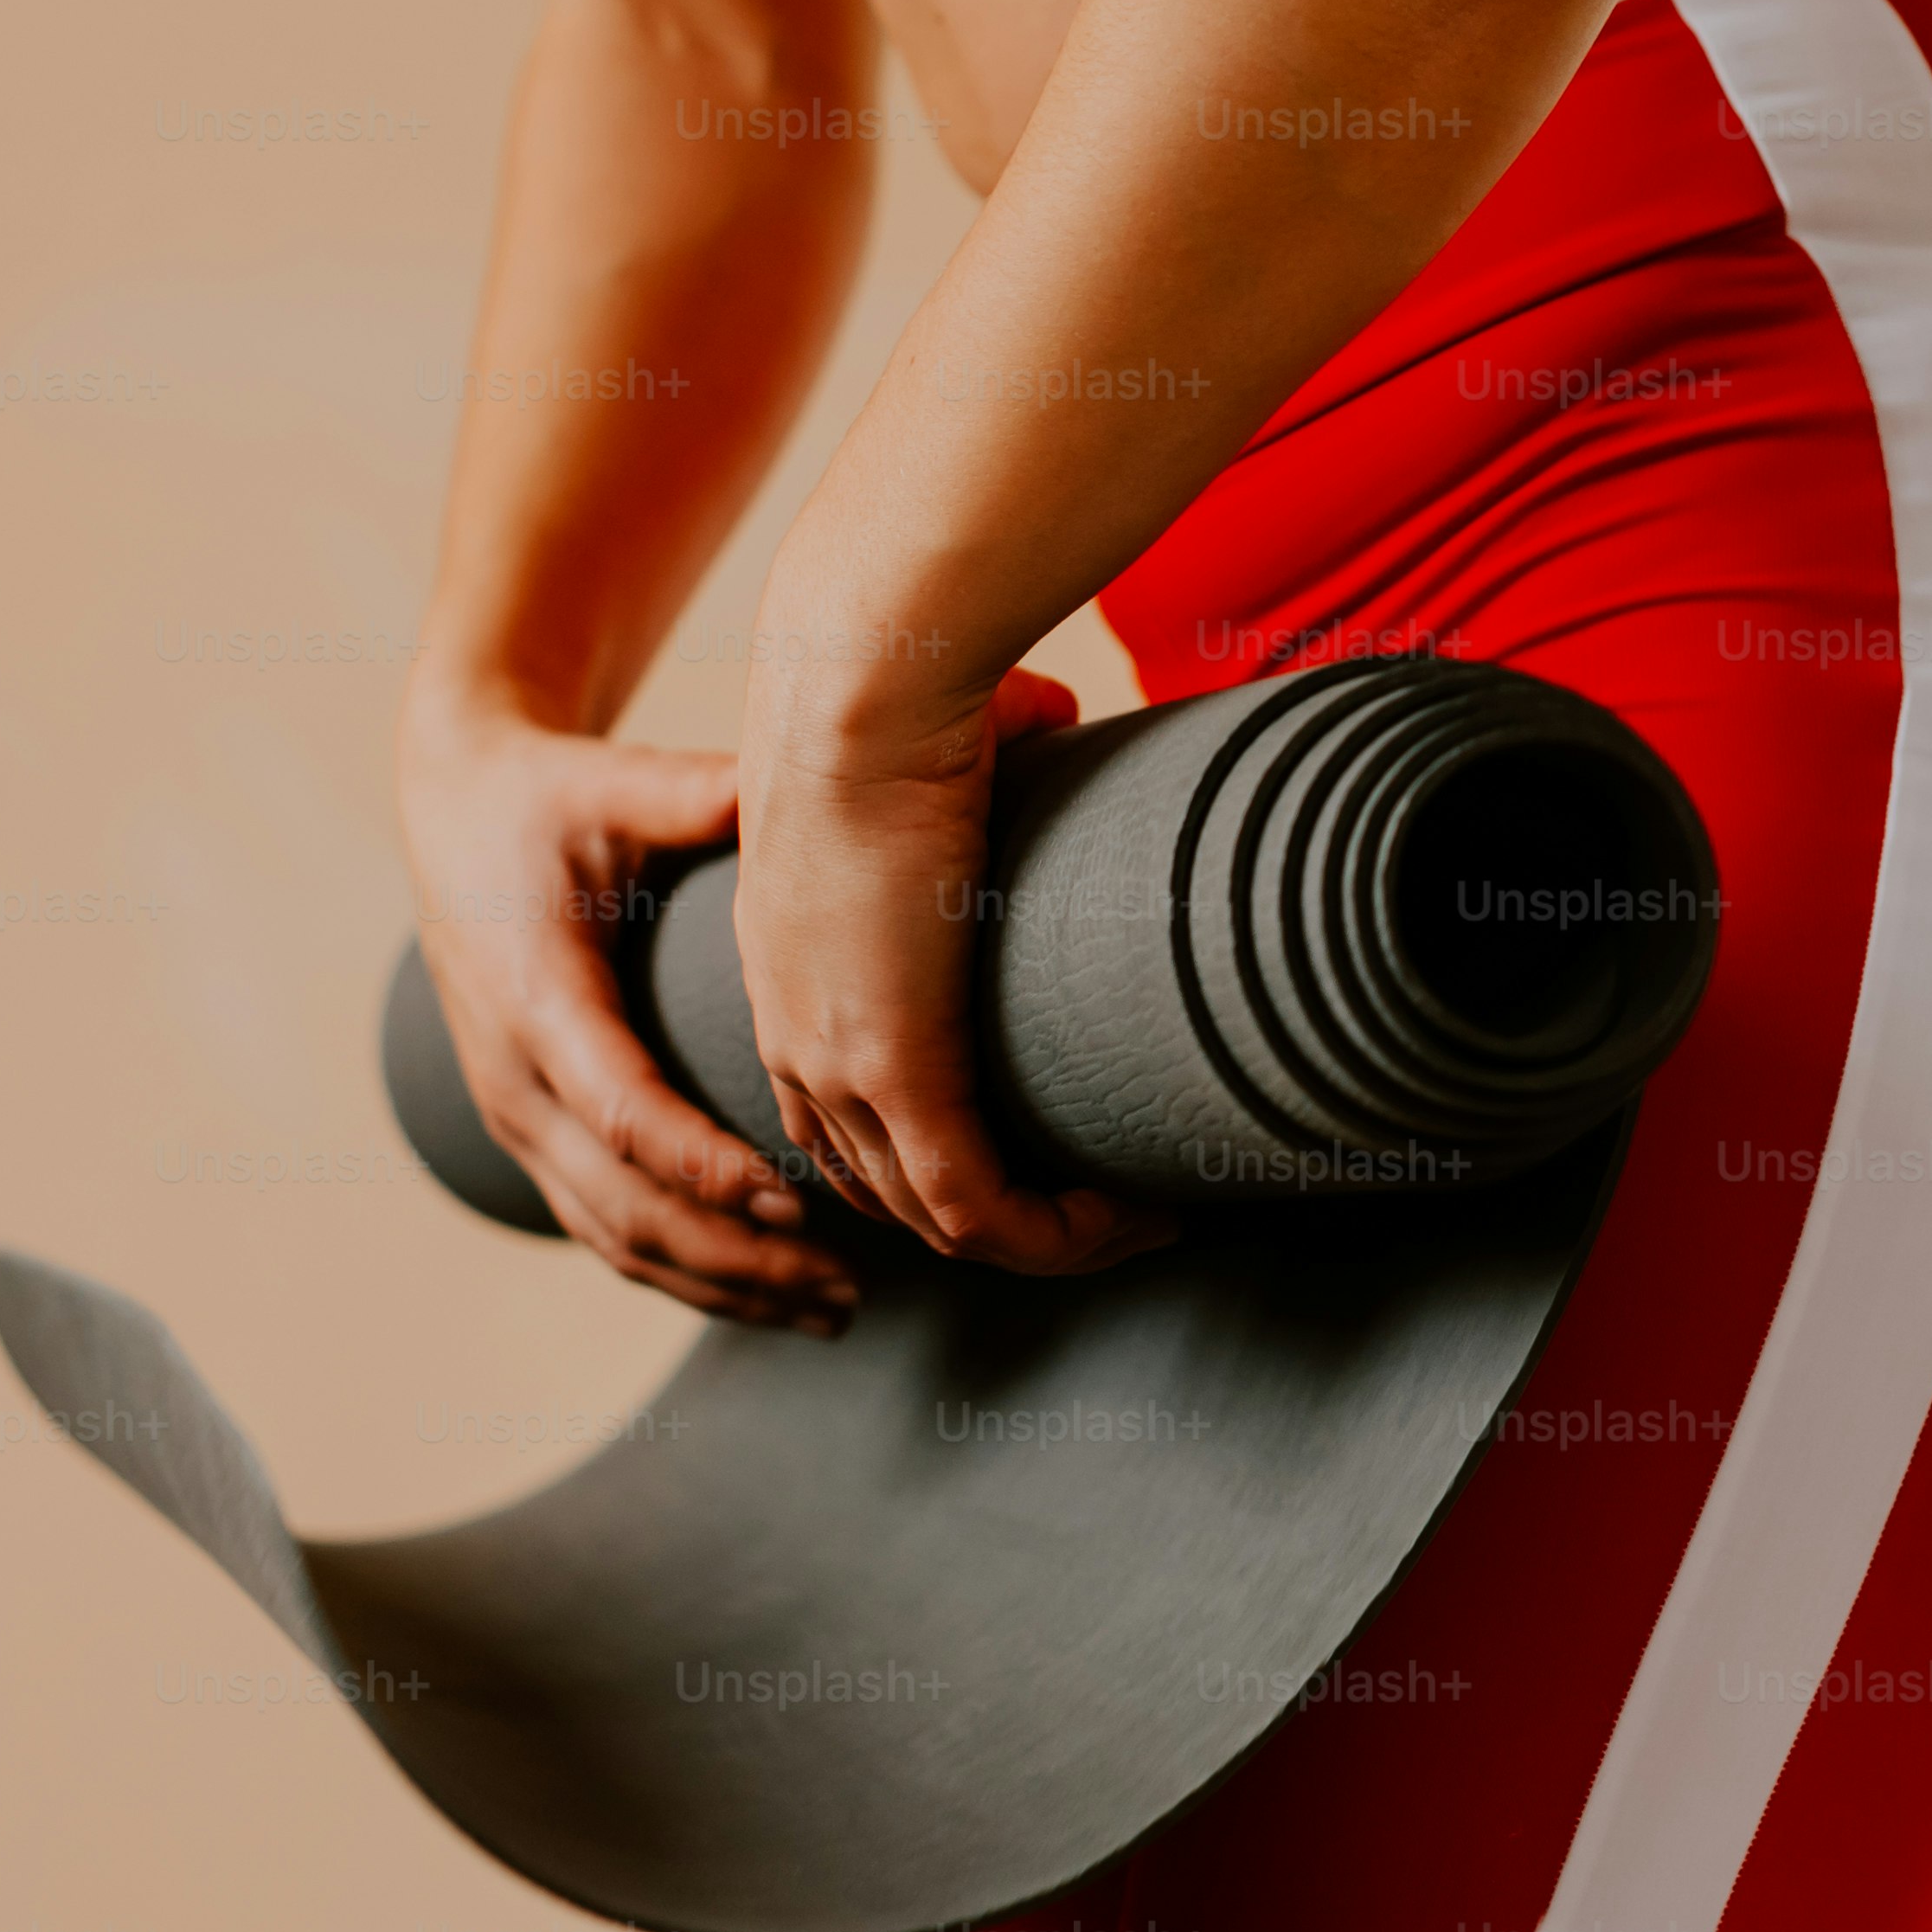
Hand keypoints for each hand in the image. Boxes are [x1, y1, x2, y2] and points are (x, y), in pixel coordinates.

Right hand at [396, 699, 856, 1325]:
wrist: (453, 819)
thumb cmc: (544, 800)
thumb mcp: (606, 782)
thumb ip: (684, 794)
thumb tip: (770, 785)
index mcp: (533, 998)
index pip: (618, 1107)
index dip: (700, 1163)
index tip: (790, 1197)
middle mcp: (515, 1078)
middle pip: (624, 1202)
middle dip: (736, 1254)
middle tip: (843, 1283)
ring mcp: (518, 1120)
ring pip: (617, 1238)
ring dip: (724, 1284)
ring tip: (831, 1309)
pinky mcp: (535, 1138)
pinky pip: (606, 1229)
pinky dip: (688, 1271)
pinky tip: (768, 1293)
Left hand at [731, 667, 1178, 1276]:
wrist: (860, 691)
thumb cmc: (900, 691)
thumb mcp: (938, 757)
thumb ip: (987, 750)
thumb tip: (1052, 712)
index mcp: (793, 975)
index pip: (848, 1123)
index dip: (941, 1159)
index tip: (1044, 1154)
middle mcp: (798, 1037)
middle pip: (888, 1191)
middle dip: (1001, 1222)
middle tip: (1110, 1205)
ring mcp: (840, 1064)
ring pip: (937, 1219)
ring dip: (1044, 1240)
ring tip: (1138, 1218)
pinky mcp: (896, 1071)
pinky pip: (974, 1211)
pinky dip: (1052, 1237)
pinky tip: (1127, 1217)